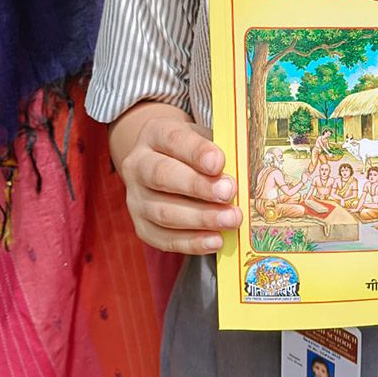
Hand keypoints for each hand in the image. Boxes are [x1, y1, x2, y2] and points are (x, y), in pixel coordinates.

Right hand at [116, 116, 241, 253]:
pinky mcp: (141, 226)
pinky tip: (216, 240)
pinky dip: (192, 242)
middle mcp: (138, 165)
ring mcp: (135, 198)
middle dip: (198, 187)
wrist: (163, 162)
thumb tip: (241, 172)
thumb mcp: (203, 138)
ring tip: (230, 219)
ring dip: (201, 219)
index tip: (219, 163)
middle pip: (162, 176)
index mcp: (155, 134)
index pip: (172, 139)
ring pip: (163, 212)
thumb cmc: (191, 149)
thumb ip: (217, 152)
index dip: (196, 152)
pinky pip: (164, 239)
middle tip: (228, 193)